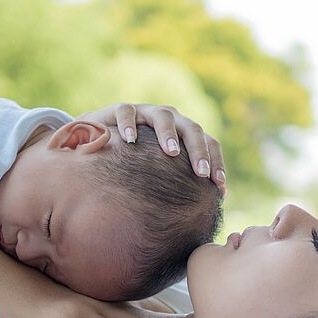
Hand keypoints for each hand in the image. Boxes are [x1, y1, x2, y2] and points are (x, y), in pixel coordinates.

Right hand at [76, 103, 226, 195]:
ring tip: (172, 153)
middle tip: (201, 173)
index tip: (219, 187)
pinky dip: (128, 124)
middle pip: (191, 129)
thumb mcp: (162, 172)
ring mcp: (146, 112)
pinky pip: (126, 112)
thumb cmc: (137, 160)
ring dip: (169, 134)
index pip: (209, 143)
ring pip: (163, 116)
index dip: (216, 163)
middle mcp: (170, 120)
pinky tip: (130, 141)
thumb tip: (212, 207)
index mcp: (185, 134)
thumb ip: (183, 184)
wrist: (98, 140)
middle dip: (198, 150)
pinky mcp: (120, 110)